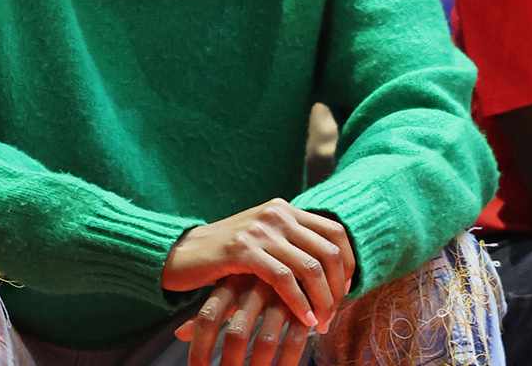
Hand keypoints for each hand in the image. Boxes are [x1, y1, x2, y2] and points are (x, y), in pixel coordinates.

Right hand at [161, 199, 353, 331]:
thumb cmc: (226, 256)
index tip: (347, 291)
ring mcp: (258, 230)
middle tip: (334, 315)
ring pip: (310, 267)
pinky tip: (303, 321)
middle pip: (329, 252)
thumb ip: (292, 245)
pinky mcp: (241, 249)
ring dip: (322, 301)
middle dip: (338, 289)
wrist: (182, 253)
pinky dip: (299, 304)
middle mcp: (275, 213)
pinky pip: (283, 279)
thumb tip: (336, 273)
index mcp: (283, 209)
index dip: (350, 264)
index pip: (336, 232)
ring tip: (321, 323)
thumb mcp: (263, 241)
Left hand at [174, 276, 311, 365]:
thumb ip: (209, 312)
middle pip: (236, 334)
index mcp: (228, 283)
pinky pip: (294, 339)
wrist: (300, 250)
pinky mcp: (302, 304)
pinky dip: (289, 361)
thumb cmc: (258, 279)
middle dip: (231, 364)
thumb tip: (179, 334)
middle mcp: (251, 288)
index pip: (207, 318)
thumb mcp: (231, 290)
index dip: (200, 348)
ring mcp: (278, 296)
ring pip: (265, 342)